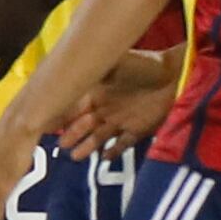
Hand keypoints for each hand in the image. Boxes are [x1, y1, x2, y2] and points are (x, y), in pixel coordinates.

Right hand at [58, 52, 174, 160]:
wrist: (174, 73)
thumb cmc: (143, 65)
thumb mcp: (116, 62)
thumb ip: (96, 70)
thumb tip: (73, 72)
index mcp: (97, 92)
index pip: (74, 107)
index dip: (62, 116)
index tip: (46, 124)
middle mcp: (105, 108)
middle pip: (83, 126)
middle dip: (72, 134)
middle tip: (60, 144)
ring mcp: (121, 120)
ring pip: (99, 137)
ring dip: (87, 146)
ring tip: (75, 157)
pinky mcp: (138, 130)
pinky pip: (122, 144)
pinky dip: (114, 151)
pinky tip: (104, 157)